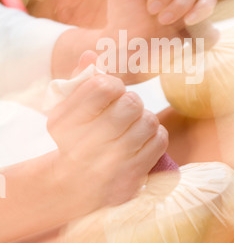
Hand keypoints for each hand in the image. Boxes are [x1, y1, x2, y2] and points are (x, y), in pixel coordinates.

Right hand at [47, 51, 168, 214]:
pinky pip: (160, 141)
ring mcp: (110, 166)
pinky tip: (140, 140)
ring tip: (132, 126)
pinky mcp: (132, 178)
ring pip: (149, 121)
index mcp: (65, 123)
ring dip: (144, 119)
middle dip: (131, 102)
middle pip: (132, 103)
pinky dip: (154, 135)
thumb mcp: (68, 109)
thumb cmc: (75, 137)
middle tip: (124, 110)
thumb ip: (79, 81)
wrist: (75, 186)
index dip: (113, 84)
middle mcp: (85, 147)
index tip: (109, 93)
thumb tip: (90, 56)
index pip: (104, 86)